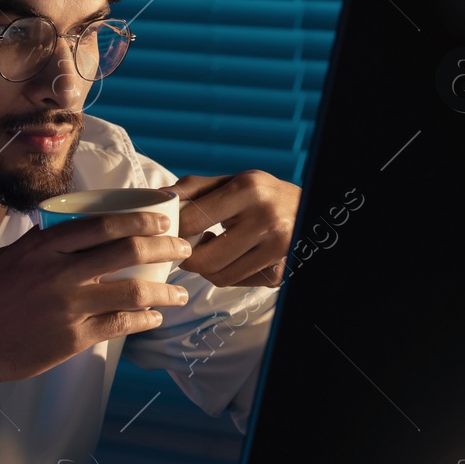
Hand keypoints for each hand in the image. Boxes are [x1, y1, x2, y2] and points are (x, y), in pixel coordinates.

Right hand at [0, 212, 192, 387]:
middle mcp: (60, 271)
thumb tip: (65, 230)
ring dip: (164, 290)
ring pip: (132, 289)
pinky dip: (143, 319)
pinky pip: (121, 323)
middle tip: (182, 247)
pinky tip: (154, 318)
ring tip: (180, 293)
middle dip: (163, 246)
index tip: (161, 220)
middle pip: (126, 250)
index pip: (103, 224)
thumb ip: (41, 245)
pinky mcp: (74, 337)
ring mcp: (69, 305)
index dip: (139, 219)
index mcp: (44, 247)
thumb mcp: (8, 258)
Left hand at [161, 170, 300, 286]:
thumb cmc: (261, 194)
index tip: (169, 230)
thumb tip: (158, 198)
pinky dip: (225, 273)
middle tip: (184, 248)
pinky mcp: (278, 272)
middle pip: (204, 259)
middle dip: (185, 258)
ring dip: (205, 268)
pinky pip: (236, 283)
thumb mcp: (232, 180)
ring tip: (210, 248)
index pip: (193, 220)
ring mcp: (276, 251)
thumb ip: (193, 188)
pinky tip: (231, 256)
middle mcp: (266, 220)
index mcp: (248, 190)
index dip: (174, 229)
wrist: (306, 210)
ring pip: (219, 277)